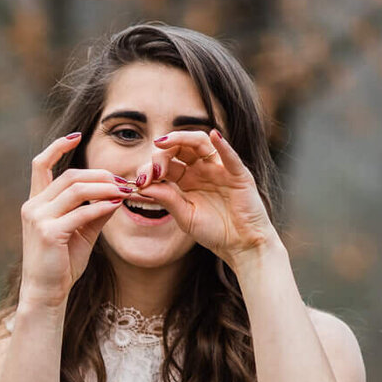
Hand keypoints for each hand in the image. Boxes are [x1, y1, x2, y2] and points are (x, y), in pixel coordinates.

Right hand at [18, 132, 127, 309]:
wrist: (46, 294)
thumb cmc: (61, 265)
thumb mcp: (81, 232)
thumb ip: (95, 210)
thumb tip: (117, 192)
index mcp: (35, 203)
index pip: (41, 165)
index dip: (58, 147)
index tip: (77, 136)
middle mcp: (33, 207)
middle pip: (70, 177)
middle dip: (100, 176)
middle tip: (124, 182)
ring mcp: (38, 219)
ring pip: (76, 190)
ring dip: (104, 188)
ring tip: (125, 192)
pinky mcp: (48, 232)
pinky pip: (80, 212)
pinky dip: (101, 207)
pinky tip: (117, 206)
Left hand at [134, 128, 278, 266]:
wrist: (240, 244)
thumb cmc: (213, 231)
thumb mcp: (184, 216)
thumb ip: (166, 199)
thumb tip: (143, 186)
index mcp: (187, 180)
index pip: (167, 164)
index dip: (152, 168)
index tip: (141, 182)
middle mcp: (201, 169)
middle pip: (180, 149)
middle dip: (162, 155)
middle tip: (153, 170)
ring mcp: (220, 169)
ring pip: (201, 143)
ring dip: (182, 139)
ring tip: (165, 142)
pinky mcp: (238, 174)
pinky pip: (230, 156)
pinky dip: (223, 145)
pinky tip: (213, 136)